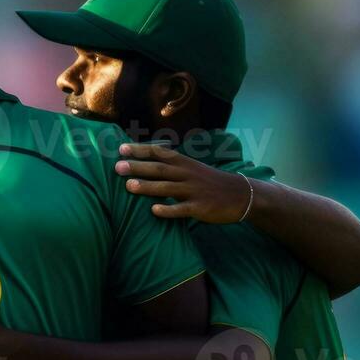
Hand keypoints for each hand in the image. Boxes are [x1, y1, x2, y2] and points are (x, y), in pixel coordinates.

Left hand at [115, 142, 250, 222]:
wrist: (241, 195)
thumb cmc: (209, 182)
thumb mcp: (192, 168)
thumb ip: (171, 165)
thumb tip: (144, 161)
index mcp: (184, 163)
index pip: (159, 153)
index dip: (140, 150)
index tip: (121, 148)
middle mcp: (187, 174)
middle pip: (160, 169)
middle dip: (138, 167)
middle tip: (118, 167)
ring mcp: (194, 191)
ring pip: (167, 188)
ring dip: (147, 187)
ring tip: (128, 186)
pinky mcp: (200, 207)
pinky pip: (182, 209)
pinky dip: (168, 209)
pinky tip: (153, 210)